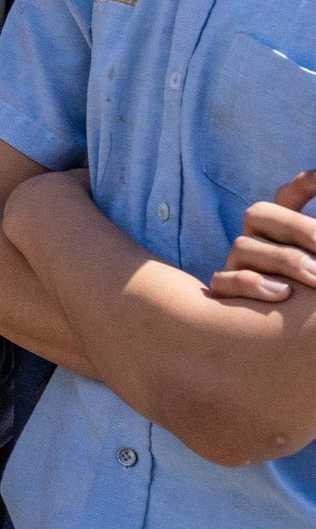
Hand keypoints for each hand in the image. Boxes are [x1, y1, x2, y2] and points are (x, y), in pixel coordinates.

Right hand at [209, 171, 315, 301]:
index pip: (286, 197)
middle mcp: (254, 240)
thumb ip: (311, 240)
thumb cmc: (303, 295)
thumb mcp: (308, 259)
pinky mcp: (224, 293)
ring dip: (283, 260)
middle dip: (298, 228)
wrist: (278, 343)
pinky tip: (282, 294)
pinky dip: (250, 284)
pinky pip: (223, 281)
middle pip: (259, 213)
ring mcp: (236, 265)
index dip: (301, 185)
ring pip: (243, 246)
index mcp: (279, 230)